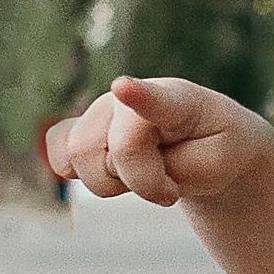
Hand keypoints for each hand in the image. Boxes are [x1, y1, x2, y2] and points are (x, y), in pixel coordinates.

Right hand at [41, 73, 273, 208]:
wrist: (206, 141)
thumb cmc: (214, 147)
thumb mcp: (215, 166)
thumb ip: (174, 167)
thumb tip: (115, 166)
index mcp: (176, 100)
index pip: (154, 99)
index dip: (138, 95)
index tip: (122, 87)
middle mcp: (129, 99)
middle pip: (118, 151)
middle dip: (144, 184)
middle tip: (170, 187)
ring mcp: (101, 111)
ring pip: (81, 158)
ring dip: (115, 184)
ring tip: (144, 174)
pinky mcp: (81, 128)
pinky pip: (57, 151)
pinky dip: (77, 172)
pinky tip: (108, 171)